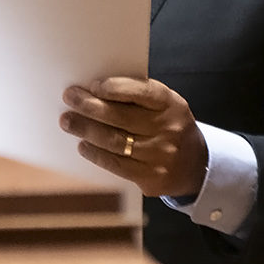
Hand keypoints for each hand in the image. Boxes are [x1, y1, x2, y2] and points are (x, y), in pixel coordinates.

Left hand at [60, 77, 207, 198]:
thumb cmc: (168, 126)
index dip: (116, 88)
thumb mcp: (164, 106)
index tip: (93, 85)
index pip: (142, 92)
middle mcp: (169, 129)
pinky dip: (96, 154)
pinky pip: (117, 165)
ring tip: (68, 121)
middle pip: (121, 117)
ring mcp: (161, 156)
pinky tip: (83, 145)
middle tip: (70, 98)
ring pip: (114, 141)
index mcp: (171, 105)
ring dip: (86, 129)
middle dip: (90, 106)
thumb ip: (137, 97)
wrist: (195, 165)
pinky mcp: (152, 177)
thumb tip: (94, 90)